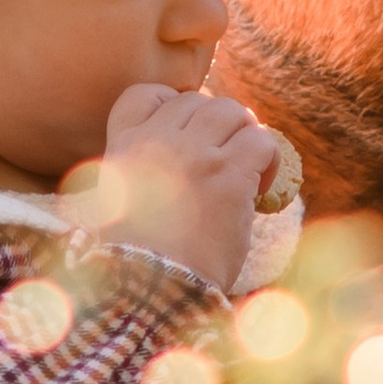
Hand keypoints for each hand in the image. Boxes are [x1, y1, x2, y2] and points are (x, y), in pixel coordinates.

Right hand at [98, 84, 276, 290]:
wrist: (150, 290)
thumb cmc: (132, 260)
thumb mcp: (113, 207)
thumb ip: (132, 178)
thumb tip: (162, 170)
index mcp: (124, 147)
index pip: (146, 94)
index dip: (172, 103)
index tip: (188, 130)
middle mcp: (159, 142)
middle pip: (197, 100)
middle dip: (216, 123)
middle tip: (226, 155)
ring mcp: (197, 156)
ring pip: (232, 111)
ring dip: (244, 134)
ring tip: (247, 166)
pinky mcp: (230, 177)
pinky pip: (262, 142)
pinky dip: (269, 160)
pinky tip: (261, 188)